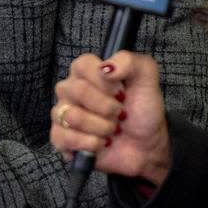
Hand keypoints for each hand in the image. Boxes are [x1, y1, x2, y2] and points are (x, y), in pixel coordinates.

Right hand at [51, 51, 171, 187]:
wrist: (146, 146)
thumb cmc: (142, 111)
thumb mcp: (146, 79)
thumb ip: (129, 62)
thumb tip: (106, 68)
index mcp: (87, 71)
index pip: (82, 65)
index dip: (105, 82)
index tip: (122, 94)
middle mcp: (71, 89)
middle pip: (78, 90)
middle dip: (107, 107)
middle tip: (120, 114)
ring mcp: (63, 113)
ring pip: (72, 116)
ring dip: (101, 127)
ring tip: (113, 130)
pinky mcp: (62, 137)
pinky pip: (63, 137)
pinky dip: (90, 144)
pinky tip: (102, 143)